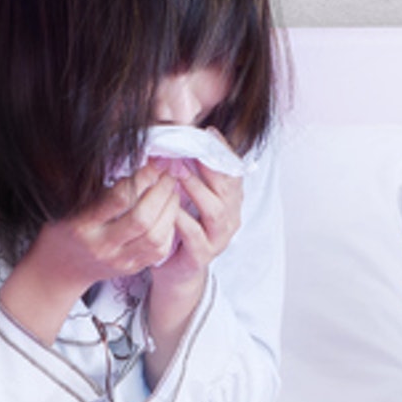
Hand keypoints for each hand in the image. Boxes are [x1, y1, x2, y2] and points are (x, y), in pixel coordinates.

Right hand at [0, 166, 183, 343]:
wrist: (60, 268)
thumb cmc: (64, 226)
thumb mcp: (69, 203)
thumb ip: (96, 186)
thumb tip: (132, 157)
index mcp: (82, 225)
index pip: (119, 199)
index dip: (142, 177)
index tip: (153, 162)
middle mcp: (101, 246)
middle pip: (143, 219)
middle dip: (162, 191)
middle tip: (170, 172)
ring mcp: (118, 261)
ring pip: (156, 237)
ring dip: (171, 209)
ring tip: (173, 190)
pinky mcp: (131, 269)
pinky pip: (159, 251)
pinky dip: (170, 229)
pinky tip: (170, 213)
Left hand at [143, 147, 245, 382]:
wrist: (177, 269)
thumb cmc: (181, 226)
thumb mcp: (190, 197)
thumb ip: (191, 171)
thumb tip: (180, 138)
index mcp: (230, 200)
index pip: (233, 170)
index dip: (222, 150)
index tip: (208, 132)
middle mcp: (230, 217)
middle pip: (227, 187)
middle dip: (208, 166)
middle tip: (186, 150)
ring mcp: (219, 238)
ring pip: (215, 210)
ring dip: (196, 189)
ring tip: (176, 174)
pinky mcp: (203, 255)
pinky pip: (195, 236)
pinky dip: (182, 220)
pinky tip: (168, 209)